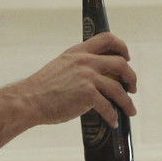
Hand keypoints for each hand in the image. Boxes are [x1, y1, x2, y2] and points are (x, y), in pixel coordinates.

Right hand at [10, 32, 136, 127]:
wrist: (29, 100)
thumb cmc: (42, 88)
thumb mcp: (61, 66)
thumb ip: (78, 66)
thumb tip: (97, 78)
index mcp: (78, 52)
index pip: (107, 39)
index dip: (121, 47)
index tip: (127, 57)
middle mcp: (85, 61)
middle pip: (120, 63)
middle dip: (131, 77)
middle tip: (132, 88)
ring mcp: (87, 77)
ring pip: (118, 88)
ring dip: (127, 102)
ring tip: (130, 110)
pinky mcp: (87, 94)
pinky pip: (108, 106)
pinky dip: (113, 116)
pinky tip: (113, 121)